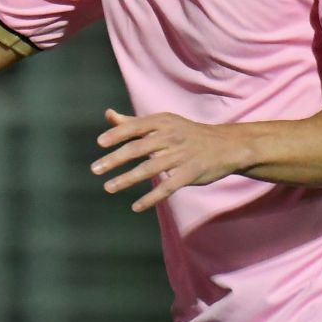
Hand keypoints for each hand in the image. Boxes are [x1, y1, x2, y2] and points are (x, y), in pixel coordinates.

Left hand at [91, 108, 250, 212]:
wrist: (226, 145)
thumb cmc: (186, 133)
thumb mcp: (163, 122)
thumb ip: (134, 122)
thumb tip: (108, 115)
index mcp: (162, 122)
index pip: (135, 127)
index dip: (117, 134)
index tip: (100, 143)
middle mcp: (171, 137)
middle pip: (138, 148)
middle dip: (115, 158)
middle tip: (95, 169)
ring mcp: (181, 156)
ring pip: (150, 168)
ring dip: (127, 179)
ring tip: (108, 187)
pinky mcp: (190, 174)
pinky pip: (168, 187)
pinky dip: (151, 198)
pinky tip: (136, 206)